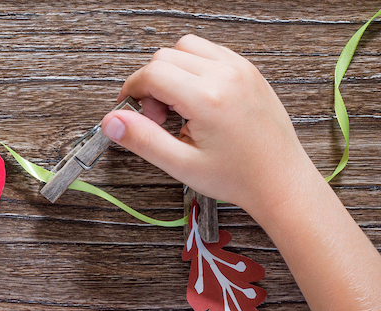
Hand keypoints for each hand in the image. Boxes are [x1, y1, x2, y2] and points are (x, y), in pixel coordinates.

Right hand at [101, 34, 319, 215]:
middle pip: (165, 56)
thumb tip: (112, 122)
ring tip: (177, 107)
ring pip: (186, 47)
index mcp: (209, 98)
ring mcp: (240, 69)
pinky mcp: (248, 71)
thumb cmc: (239, 177)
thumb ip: (142, 139)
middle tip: (158, 118)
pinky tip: (195, 100)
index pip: (152, 73)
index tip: (129, 111)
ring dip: (171, 72)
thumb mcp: (181, 165)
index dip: (131, 91)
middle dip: (150, 84)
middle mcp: (226, 75)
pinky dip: (193, 69)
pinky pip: (209, 52)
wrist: (280, 181)